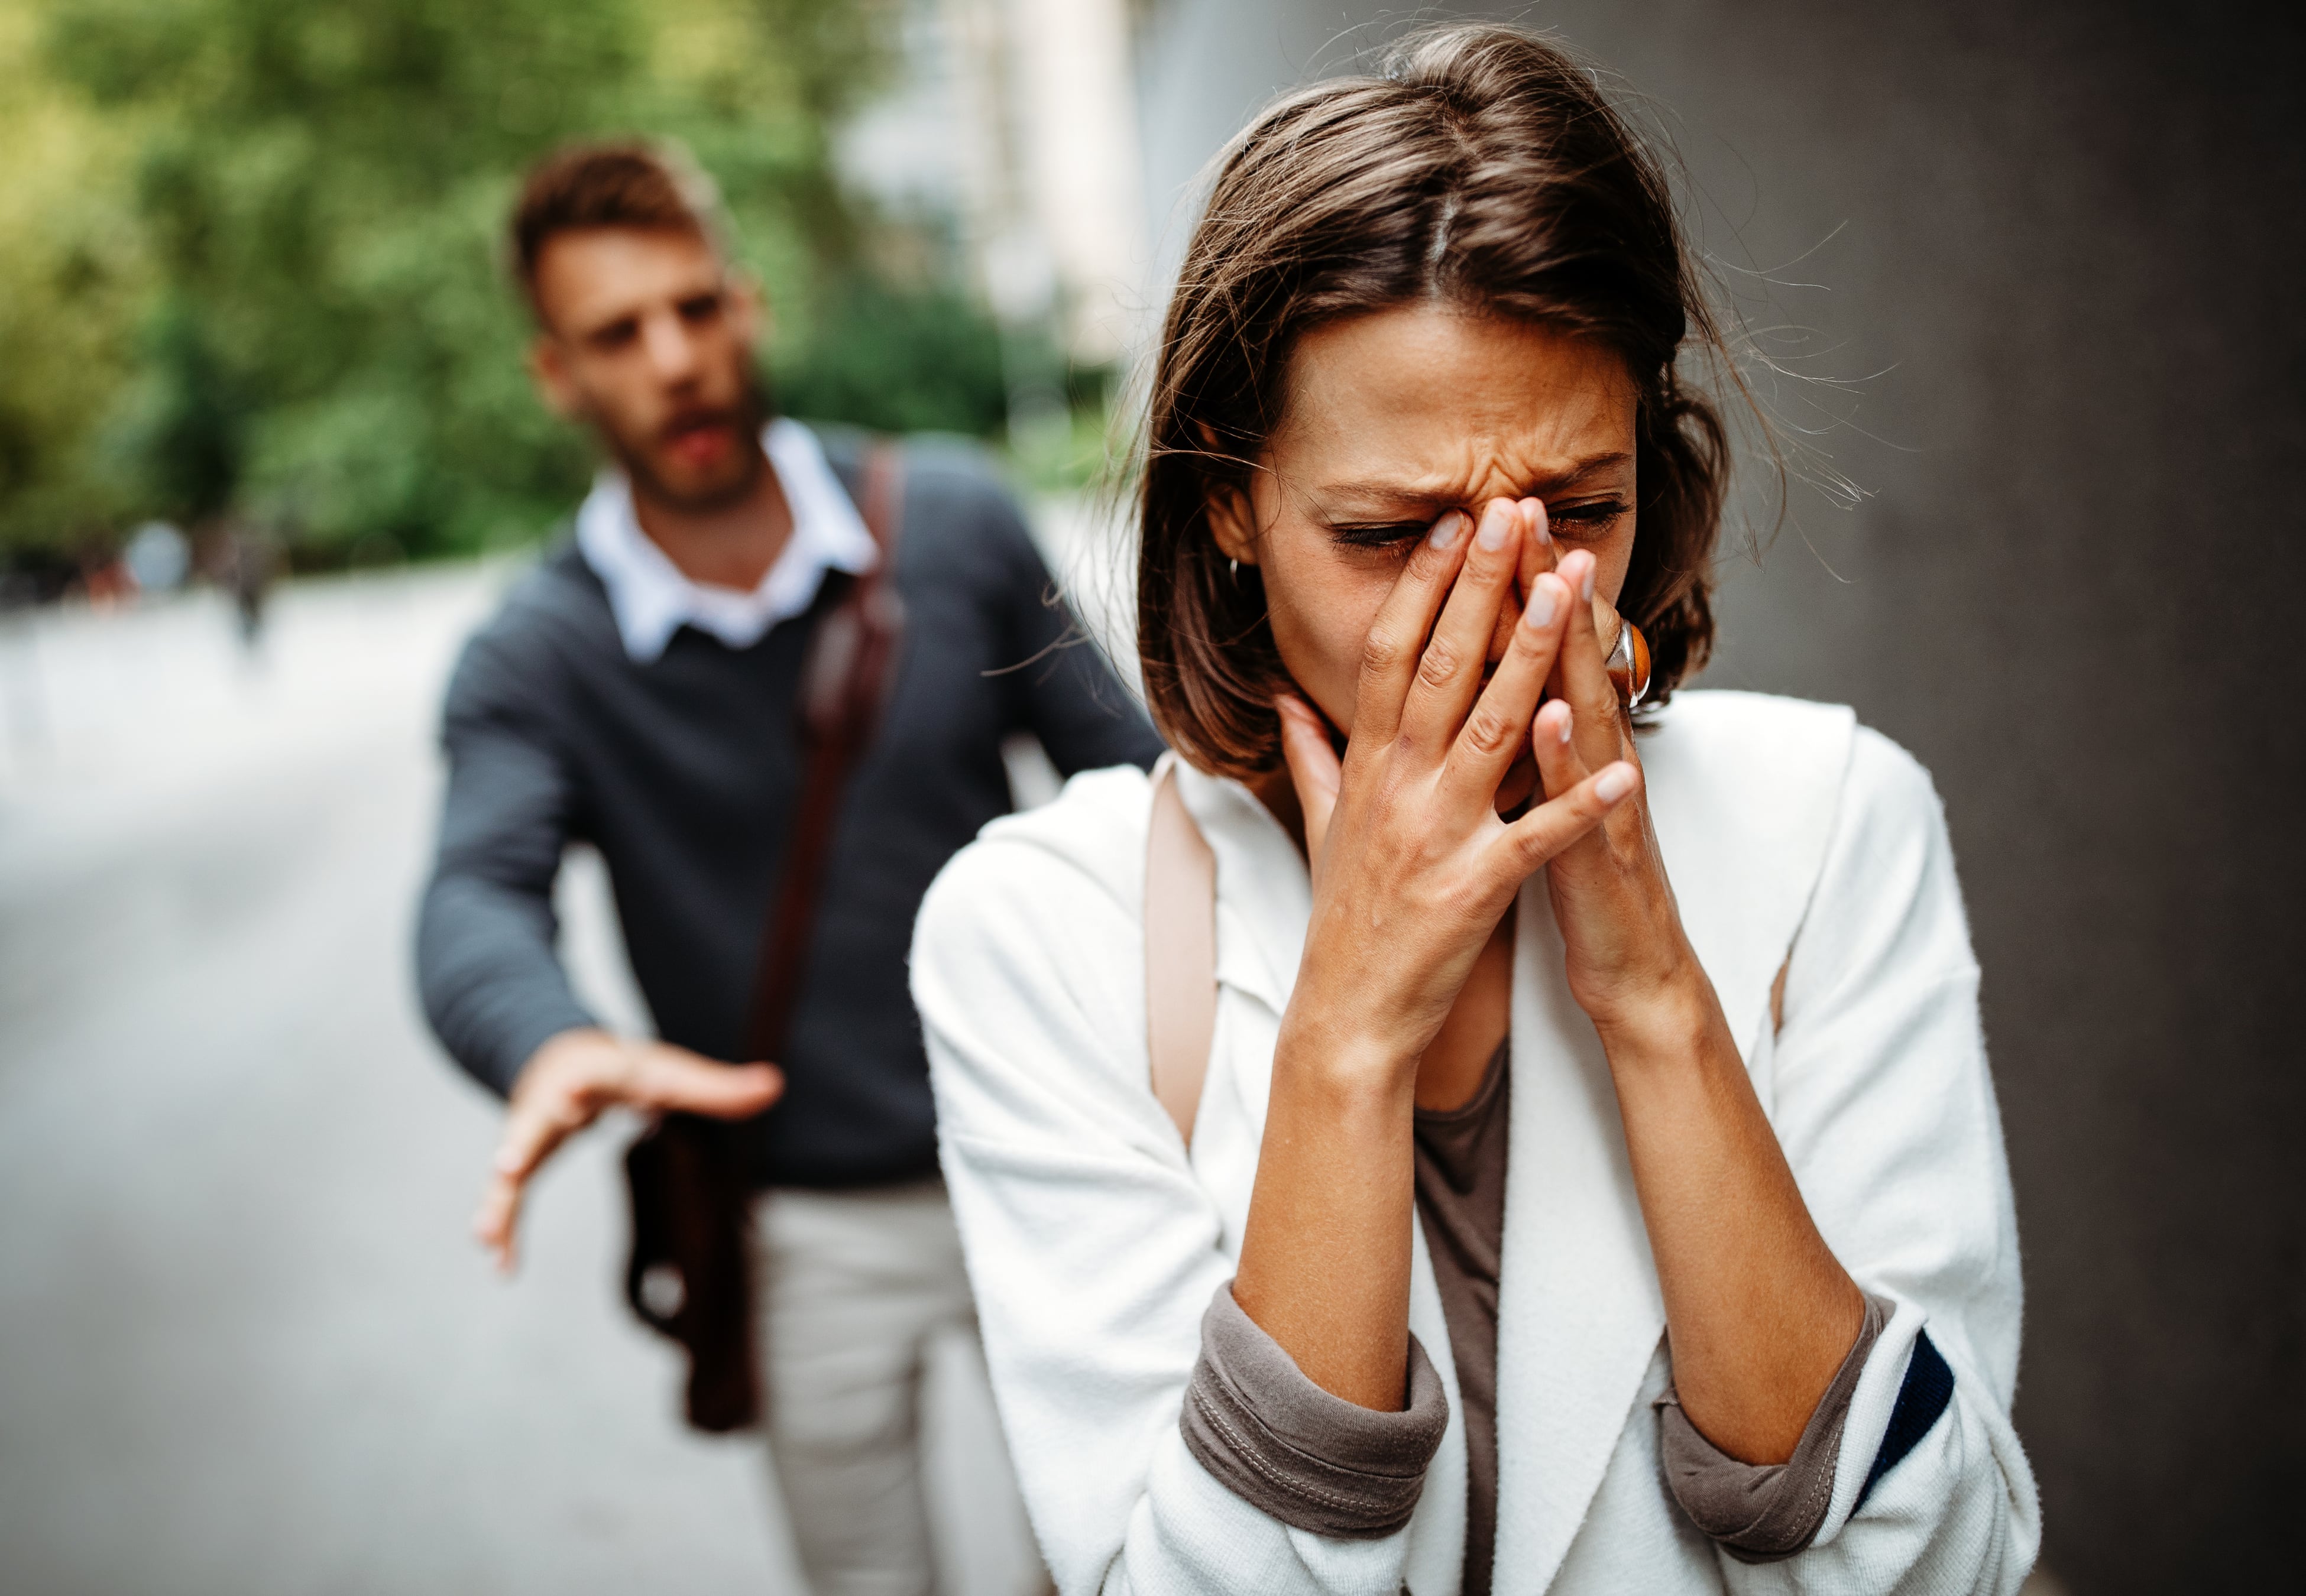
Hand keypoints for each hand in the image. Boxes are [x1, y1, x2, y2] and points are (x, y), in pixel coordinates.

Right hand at [473, 1028, 782, 1271]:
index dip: (583, 1088)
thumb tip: (776, 1086)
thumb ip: (718, 1087)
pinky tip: (500, 1265)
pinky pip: (506, 1197)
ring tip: (486, 1238)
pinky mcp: (519, 1160)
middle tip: (505, 1167)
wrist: (559, 1055)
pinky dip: (503, 1226)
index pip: (590, 1079)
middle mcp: (552, 1103)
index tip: (574, 1099)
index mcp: (593, 1076)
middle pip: (533, 1123)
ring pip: (508, 1167)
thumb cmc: (623, 1069)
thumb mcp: (668, 1072)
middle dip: (520, 1144)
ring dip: (498, 1202)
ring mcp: (528, 1133)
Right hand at [1275, 498, 1639, 1075]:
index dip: (1424, 585)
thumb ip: (1311, 754)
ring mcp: (1435, 835)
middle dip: (1481, 587)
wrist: (1348, 1014)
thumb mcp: (1323, 825)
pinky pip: (1536, 837)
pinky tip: (1628, 768)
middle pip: (1440, 667)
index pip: (1391, 654)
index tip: (1455, 525)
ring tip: (1569, 591)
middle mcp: (1398, 788)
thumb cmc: (1344, 919)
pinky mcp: (1473, 887)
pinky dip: (1580, 803)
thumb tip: (1285, 698)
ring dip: (1533, 655)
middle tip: (1511, 513)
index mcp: (1369, 767)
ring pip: (1490, 728)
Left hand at [1522, 522, 1707, 1032]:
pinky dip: (1568, 759)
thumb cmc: (1580, 880)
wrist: (1635, 968)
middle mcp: (1594, 758)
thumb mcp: (1543, 799)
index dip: (1513, 583)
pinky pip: (1583, 802)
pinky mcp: (1602, 854)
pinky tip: (1551, 717)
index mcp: (1566, 743)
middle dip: (1547, 585)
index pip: (1539, 648)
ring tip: (1558, 582)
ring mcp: (1603, 801)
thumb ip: (1521, 741)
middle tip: (1524, 508)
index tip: (1482, 515)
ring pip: (1590, 711)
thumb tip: (1497, 686)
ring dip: (1574, 649)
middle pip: (1570, 657)